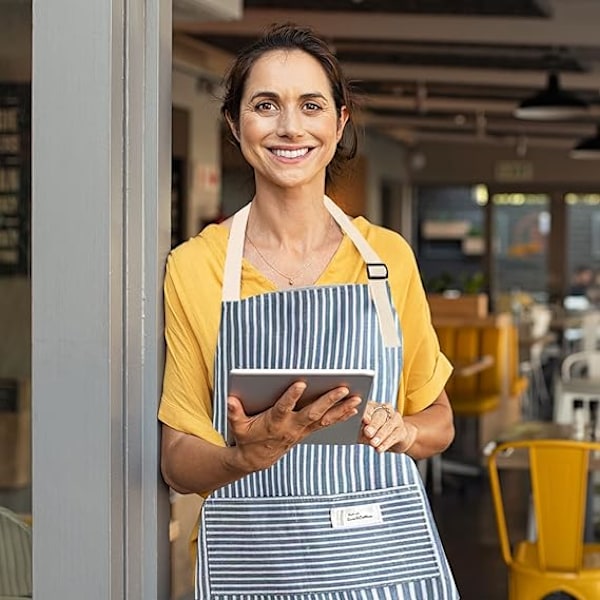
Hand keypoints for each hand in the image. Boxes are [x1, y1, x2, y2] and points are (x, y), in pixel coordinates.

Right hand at [227, 382, 362, 471]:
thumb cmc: (247, 437)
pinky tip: (354, 407)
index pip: (283, 407)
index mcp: (274, 422)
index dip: (291, 396)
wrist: (256, 460)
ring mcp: (302, 430)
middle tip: (343, 388)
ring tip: (357, 398)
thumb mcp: (237, 426)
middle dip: (328, 400)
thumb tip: (230, 399)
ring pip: (325, 419)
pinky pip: (327, 423)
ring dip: (341, 409)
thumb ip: (234, 412)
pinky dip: (341, 416)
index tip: (300, 383)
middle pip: (312, 412)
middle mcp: (292, 426)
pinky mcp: (308, 431)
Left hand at [360, 401, 416, 453]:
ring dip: (380, 435)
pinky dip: (386, 443)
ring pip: (388, 425)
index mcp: (372, 406)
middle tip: (368, 433)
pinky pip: (394, 436)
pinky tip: (380, 449)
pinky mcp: (402, 430)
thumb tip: (349, 432)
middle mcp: (385, 409)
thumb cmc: (371, 434)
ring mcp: (395, 418)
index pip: (368, 407)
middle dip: (373, 425)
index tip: (363, 420)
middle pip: (380, 415)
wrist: (392, 440)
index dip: (366, 413)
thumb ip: (357, 430)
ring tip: (373, 444)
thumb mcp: (362, 432)